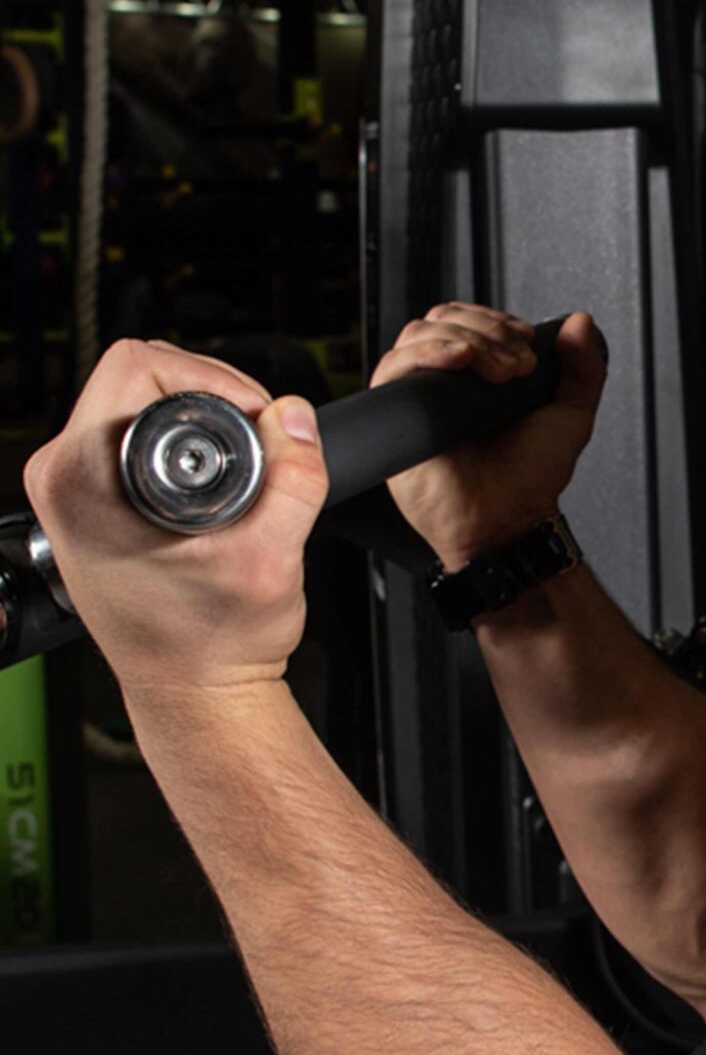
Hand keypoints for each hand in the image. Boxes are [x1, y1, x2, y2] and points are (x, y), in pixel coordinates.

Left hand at [22, 341, 326, 699]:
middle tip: (261, 444)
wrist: (193, 689)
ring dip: (204, 421)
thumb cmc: (210, 641)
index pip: (140, 366)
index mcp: (81, 479)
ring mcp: (71, 484)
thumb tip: (294, 414)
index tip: (259, 422)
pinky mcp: (90, 494)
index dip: (216, 380)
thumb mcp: (271, 556)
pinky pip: (140, 431)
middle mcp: (62, 475)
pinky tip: (218, 482)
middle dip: (216, 397)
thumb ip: (293, 477)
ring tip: (243, 468)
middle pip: (140, 374)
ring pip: (142, 399)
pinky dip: (188, 443)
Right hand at [375, 305, 606, 569]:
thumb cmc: (531, 478)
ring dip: (466, 338)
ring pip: (418, 336)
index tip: (527, 340)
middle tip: (518, 364)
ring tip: (500, 373)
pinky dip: (427, 353)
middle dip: (486, 328)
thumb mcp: (571, 415)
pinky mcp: (396, 418)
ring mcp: (417, 398)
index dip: (495, 319)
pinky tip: (459, 360)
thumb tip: (581, 322)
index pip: (466, 319)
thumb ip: (584, 368)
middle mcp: (443, 383)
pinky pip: (393, 369)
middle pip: (440, 319)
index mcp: (475, 376)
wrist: (509, 520)